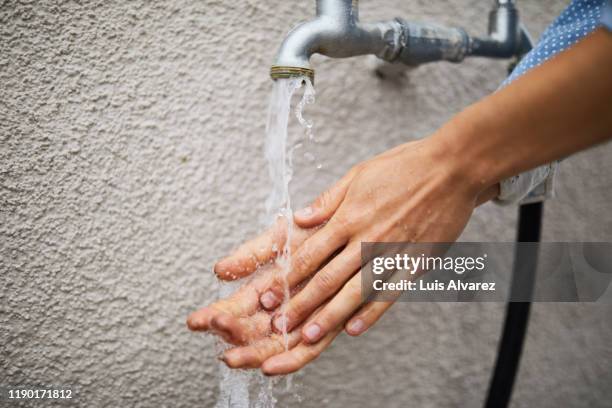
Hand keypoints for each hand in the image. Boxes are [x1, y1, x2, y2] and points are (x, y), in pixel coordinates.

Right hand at [187, 219, 342, 374]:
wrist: (360, 223)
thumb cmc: (323, 229)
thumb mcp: (284, 237)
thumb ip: (254, 254)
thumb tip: (220, 271)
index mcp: (270, 285)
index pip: (238, 306)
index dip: (218, 314)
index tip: (198, 321)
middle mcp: (285, 306)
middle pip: (254, 330)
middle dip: (231, 336)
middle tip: (214, 337)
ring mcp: (307, 317)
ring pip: (277, 343)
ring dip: (253, 353)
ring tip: (233, 357)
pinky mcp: (332, 324)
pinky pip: (311, 350)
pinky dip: (291, 359)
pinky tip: (271, 367)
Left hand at [251, 137, 496, 343]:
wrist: (451, 169)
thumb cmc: (403, 166)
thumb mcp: (358, 175)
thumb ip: (328, 201)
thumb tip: (299, 219)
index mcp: (349, 217)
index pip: (310, 254)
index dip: (287, 277)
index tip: (269, 295)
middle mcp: (367, 239)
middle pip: (328, 278)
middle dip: (301, 304)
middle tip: (280, 326)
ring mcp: (392, 254)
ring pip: (355, 292)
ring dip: (330, 316)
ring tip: (310, 335)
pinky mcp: (415, 264)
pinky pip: (390, 293)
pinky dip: (371, 313)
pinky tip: (353, 329)